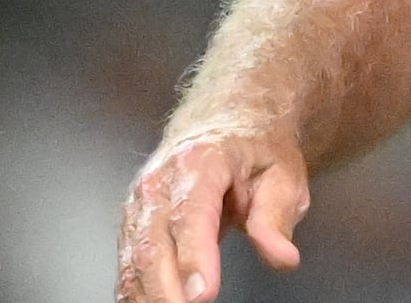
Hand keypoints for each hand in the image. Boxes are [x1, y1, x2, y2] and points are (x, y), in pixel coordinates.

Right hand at [118, 126, 309, 302]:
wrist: (224, 124)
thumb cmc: (253, 153)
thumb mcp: (282, 175)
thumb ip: (276, 218)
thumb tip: (282, 257)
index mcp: (199, 162)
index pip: (191, 215)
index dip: (194, 258)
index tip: (203, 295)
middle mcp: (158, 183)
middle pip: (153, 244)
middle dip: (167, 289)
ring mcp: (139, 205)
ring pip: (134, 260)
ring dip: (149, 296)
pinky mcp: (132, 226)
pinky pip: (128, 267)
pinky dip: (137, 294)